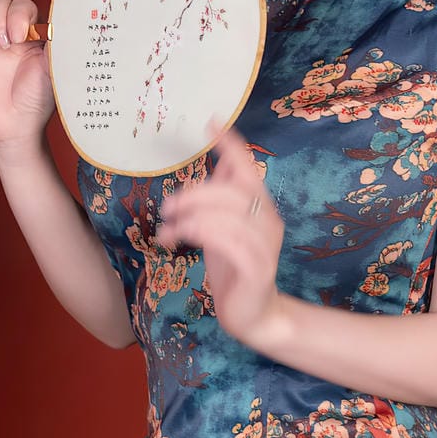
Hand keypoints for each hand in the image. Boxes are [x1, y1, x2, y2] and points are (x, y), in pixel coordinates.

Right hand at [0, 0, 54, 149]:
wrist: (14, 124)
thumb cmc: (38, 98)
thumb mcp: (54, 69)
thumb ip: (57, 44)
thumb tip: (65, 20)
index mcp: (31, 30)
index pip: (22, 4)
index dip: (18, 15)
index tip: (20, 39)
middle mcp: (7, 28)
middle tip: (5, 46)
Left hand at [154, 116, 286, 349]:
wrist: (255, 316)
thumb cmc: (236, 270)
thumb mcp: (223, 228)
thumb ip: (222, 199)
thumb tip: (220, 163)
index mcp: (260, 207)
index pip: (247, 168)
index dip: (231, 144)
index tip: (210, 121)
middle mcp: (268, 220)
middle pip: (234, 190)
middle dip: (196, 194)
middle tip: (168, 207)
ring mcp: (265, 245)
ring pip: (230, 215)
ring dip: (192, 217)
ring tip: (168, 229)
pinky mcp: (257, 269)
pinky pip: (230, 242)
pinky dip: (200, 235)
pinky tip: (178, 242)